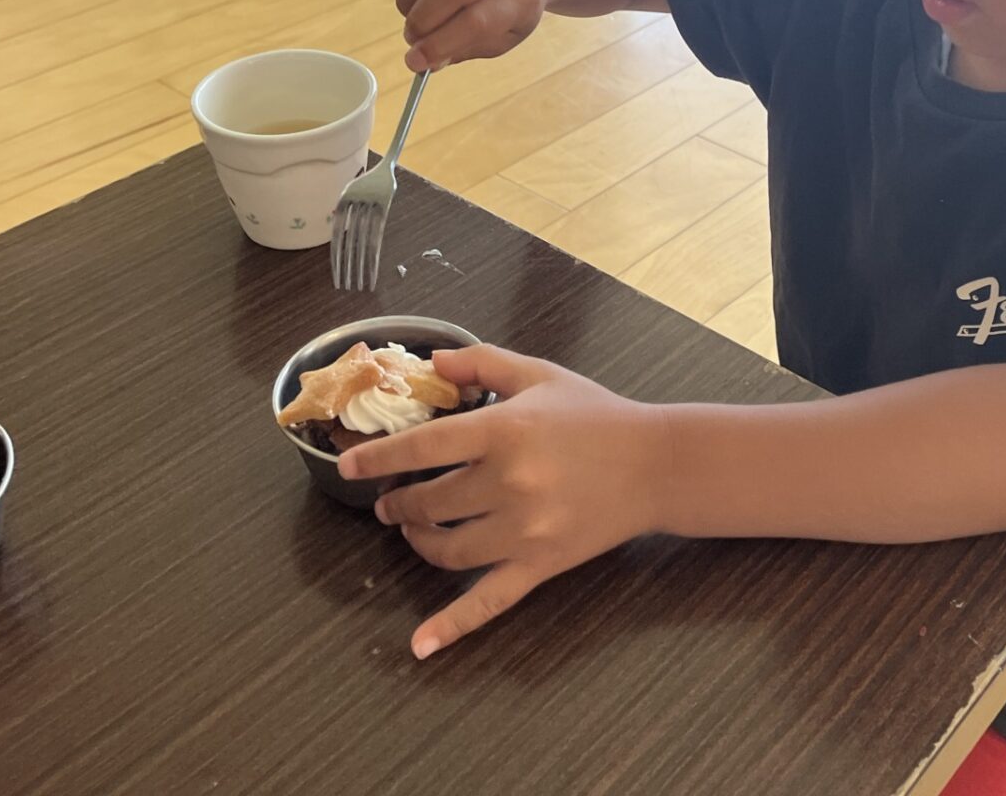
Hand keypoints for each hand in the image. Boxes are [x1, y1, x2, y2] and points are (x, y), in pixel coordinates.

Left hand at [340, 346, 669, 658]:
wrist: (657, 463)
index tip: (349, 463)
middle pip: (428, 502)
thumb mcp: (539, 375)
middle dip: (398, 503)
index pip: (421, 447)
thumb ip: (482, 363)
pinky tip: (421, 644)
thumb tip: (432, 361)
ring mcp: (523, 530)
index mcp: (503, 429)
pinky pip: (489, 601)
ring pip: (446, 549)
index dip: (377, 457)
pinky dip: (452, 625)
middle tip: (390, 499)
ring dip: (418, 541)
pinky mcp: (540, 564)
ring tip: (413, 529)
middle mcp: (507, 482)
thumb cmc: (596, 415)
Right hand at [390, 0, 547, 72]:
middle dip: (422, 20)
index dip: (440, 43)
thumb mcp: (504, 36)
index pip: (477, 21)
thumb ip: (465, 49)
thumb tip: (425, 61)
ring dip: (407, 0)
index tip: (415, 61)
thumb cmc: (511, 5)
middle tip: (412, 38)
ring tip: (412, 17)